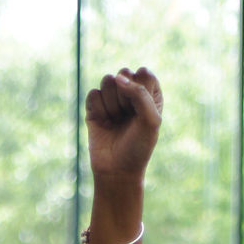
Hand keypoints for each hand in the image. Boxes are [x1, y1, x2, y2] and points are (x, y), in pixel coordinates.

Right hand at [85, 66, 162, 185]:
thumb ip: (140, 94)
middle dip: (125, 98)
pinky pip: (93, 94)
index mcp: (150, 93)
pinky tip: (104, 124)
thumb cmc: (138, 148)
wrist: (117, 171)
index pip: (144, 73)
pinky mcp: (94, 107)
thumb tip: (117, 78)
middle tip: (127, 118)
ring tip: (116, 122)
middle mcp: (131, 92)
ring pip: (107, 81)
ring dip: (112, 105)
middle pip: (124, 73)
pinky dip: (99, 111)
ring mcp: (112, 98)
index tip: (140, 113)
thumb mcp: (150, 121)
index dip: (140, 91)